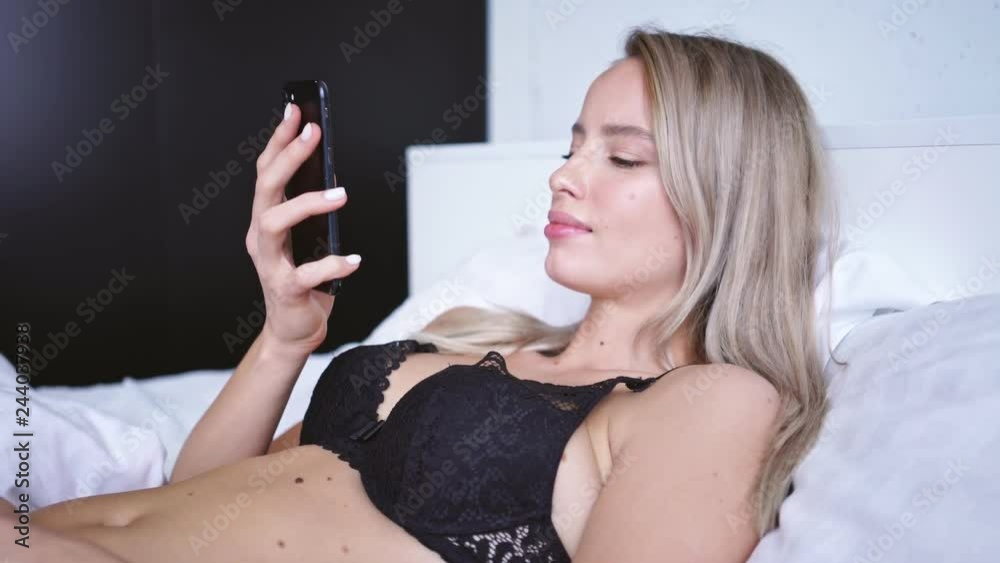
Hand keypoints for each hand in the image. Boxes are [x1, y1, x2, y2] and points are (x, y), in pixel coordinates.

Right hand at [245, 103, 359, 354]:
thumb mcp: (308, 239)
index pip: (267, 172)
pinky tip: (353, 259)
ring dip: (308, 204)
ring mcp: (269, 263)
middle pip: (266, 188)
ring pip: (276, 222)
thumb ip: (311, 210)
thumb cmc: (303, 280)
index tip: (295, 111)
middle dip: (289, 155)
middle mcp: (260, 237)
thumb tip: (331, 173)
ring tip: (341, 195)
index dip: (279, 140)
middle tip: (314, 131)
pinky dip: (332, 265)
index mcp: (265, 220)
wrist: (293, 330)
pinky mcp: (285, 289)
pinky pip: (305, 273)